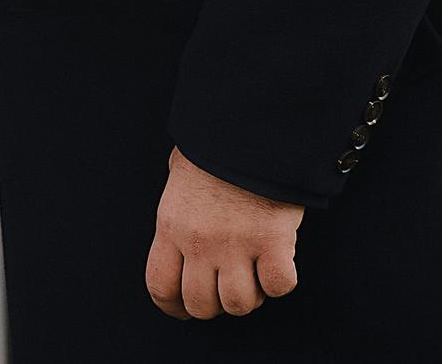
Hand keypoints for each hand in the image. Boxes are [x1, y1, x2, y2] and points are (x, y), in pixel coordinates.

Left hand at [145, 148, 302, 318]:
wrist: (246, 131)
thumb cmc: (212, 152)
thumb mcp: (177, 180)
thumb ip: (177, 215)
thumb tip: (177, 234)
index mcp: (170, 226)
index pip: (160, 286)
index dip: (173, 307)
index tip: (183, 310)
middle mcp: (198, 242)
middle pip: (200, 304)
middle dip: (213, 306)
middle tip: (224, 290)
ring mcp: (236, 244)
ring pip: (239, 303)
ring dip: (249, 296)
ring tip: (252, 275)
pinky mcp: (273, 241)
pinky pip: (279, 286)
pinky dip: (280, 282)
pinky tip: (277, 262)